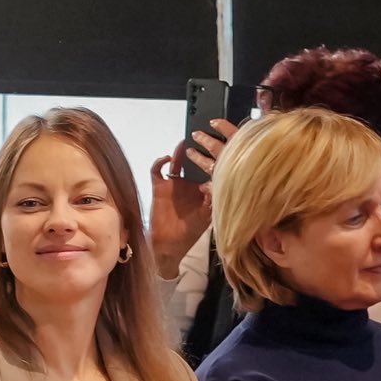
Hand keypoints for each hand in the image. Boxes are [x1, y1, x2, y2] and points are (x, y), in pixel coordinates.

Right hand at [148, 119, 236, 276]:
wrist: (169, 245)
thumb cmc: (190, 232)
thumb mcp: (210, 215)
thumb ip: (215, 198)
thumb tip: (222, 182)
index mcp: (203, 189)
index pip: (211, 168)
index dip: (216, 157)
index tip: (223, 145)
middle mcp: (189, 184)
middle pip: (194, 160)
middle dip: (199, 148)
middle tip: (203, 136)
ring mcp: (174, 184)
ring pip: (177, 162)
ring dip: (180, 151)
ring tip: (186, 143)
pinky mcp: (159, 187)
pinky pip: (157, 170)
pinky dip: (160, 162)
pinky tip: (167, 159)